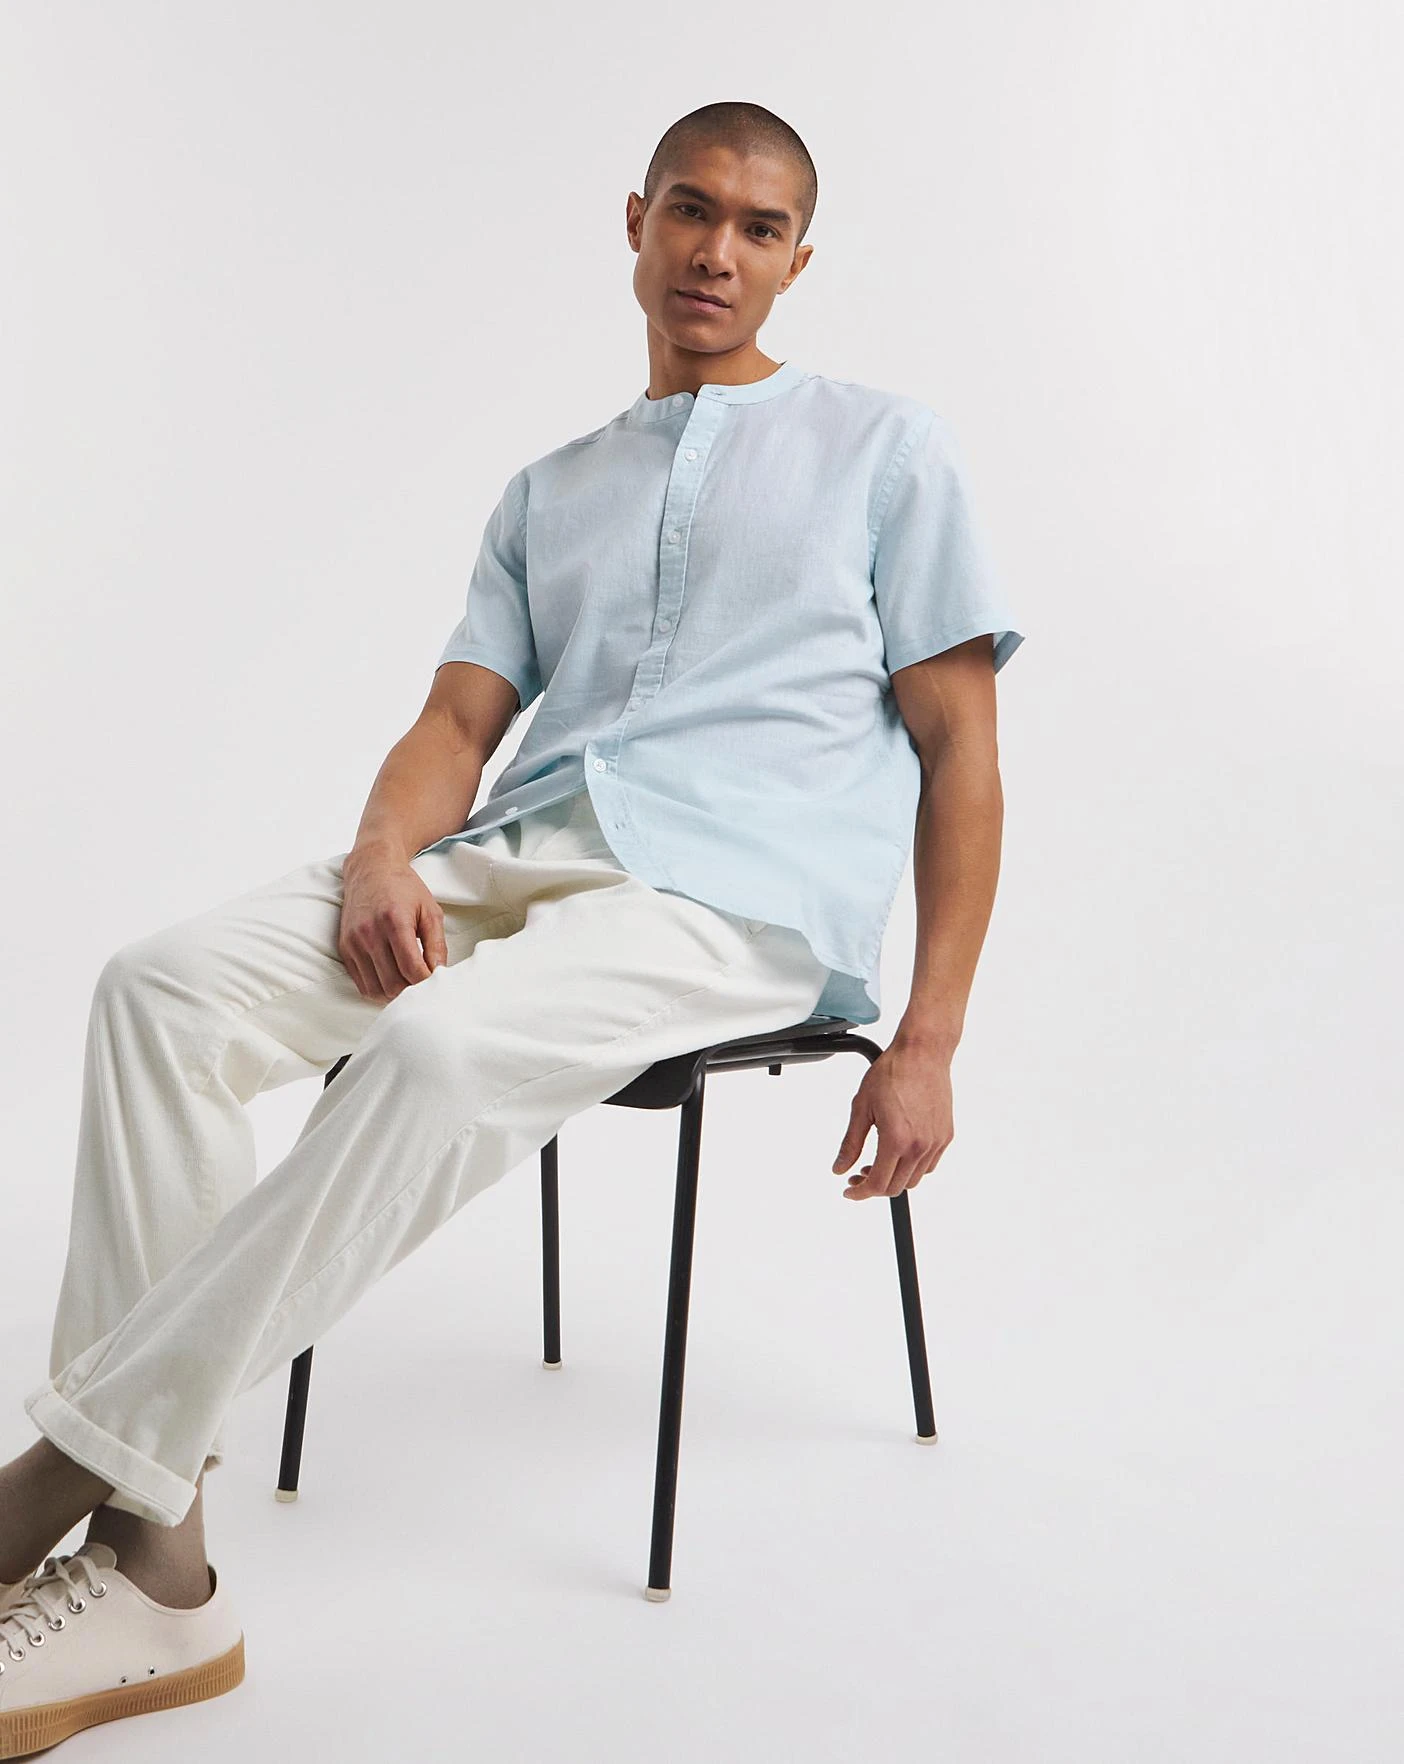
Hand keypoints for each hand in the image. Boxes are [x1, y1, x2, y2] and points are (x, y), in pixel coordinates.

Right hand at [337, 852, 448, 1001]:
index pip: (411, 970)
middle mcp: (370, 934)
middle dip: (412, 991)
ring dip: (395, 993)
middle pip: (393, 984)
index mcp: (395, 922)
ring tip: (408, 983)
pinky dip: (379, 988)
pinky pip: (362, 984)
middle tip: (423, 984)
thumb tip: (439, 974)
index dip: (427, 983)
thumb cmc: (404, 889)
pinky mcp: (345, 948)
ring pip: (376, 990)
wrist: (371, 870)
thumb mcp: (430, 911)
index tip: (436, 981)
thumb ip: (437, 945)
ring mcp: (354, 943)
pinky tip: (392, 978)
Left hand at [831, 1040, 953, 1200]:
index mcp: (896, 1140)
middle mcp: (920, 1146)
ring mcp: (936, 1142)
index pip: (878, 1185)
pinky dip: (912, 1168)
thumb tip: (840, 1168)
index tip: (849, 1190)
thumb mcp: (861, 1107)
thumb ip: (851, 1144)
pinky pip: (929, 1165)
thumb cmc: (891, 1073)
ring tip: (876, 1164)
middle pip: (896, 1187)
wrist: (923, 1052)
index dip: (860, 1193)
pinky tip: (898, 1154)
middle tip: (858, 1175)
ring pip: (914, 1179)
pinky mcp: (945, 1135)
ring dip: (893, 1178)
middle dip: (874, 1187)